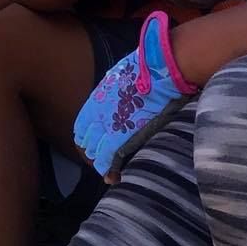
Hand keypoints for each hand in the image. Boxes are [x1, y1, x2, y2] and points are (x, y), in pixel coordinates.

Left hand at [73, 11, 196, 179]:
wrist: (163, 68)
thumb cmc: (151, 68)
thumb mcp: (126, 74)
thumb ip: (120, 88)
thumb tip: (126, 90)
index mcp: (98, 98)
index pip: (83, 125)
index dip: (90, 137)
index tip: (99, 144)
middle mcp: (97, 112)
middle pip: (85, 140)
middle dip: (93, 152)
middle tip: (106, 161)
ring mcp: (107, 124)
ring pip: (93, 152)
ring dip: (101, 162)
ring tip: (110, 170)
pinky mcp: (119, 135)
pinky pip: (107, 159)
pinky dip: (109, 170)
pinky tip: (113, 178)